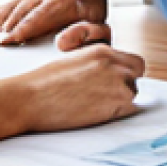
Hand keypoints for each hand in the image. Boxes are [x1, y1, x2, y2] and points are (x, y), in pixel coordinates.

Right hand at [0, 0, 106, 45]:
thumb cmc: (91, 18)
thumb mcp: (98, 27)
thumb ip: (86, 34)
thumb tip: (63, 42)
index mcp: (66, 2)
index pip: (42, 13)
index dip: (25, 26)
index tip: (11, 39)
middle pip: (22, 9)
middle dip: (7, 25)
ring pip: (11, 6)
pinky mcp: (23, 2)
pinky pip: (3, 8)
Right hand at [15, 45, 144, 132]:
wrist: (30, 98)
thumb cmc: (44, 82)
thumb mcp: (75, 61)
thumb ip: (97, 65)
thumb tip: (109, 77)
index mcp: (102, 51)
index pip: (134, 62)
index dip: (127, 72)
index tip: (117, 81)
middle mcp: (113, 64)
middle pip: (136, 76)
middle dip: (126, 85)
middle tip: (107, 95)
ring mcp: (116, 83)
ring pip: (132, 94)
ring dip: (119, 101)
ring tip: (95, 105)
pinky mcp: (114, 104)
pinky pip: (126, 111)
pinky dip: (115, 114)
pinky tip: (94, 113)